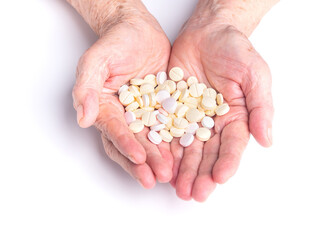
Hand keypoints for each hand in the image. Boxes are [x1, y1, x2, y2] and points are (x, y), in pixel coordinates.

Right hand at [71, 1, 171, 187]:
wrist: (139, 31)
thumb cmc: (116, 41)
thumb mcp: (97, 60)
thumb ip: (87, 87)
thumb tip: (83, 119)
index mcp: (105, 108)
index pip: (113, 130)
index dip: (125, 144)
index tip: (138, 157)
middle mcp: (123, 116)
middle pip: (132, 143)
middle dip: (144, 162)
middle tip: (158, 177)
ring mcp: (144, 115)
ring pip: (151, 141)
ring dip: (160, 158)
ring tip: (171, 173)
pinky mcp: (162, 109)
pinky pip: (169, 128)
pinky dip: (174, 142)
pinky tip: (184, 154)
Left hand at [168, 21, 273, 200]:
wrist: (207, 33)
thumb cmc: (235, 50)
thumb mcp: (254, 75)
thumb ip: (260, 107)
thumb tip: (266, 140)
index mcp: (235, 118)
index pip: (232, 146)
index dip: (227, 163)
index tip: (219, 178)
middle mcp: (212, 123)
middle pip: (207, 153)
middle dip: (200, 174)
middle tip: (193, 193)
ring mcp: (190, 118)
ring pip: (185, 148)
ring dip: (181, 169)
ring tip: (176, 188)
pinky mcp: (171, 110)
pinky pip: (166, 131)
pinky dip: (163, 148)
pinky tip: (160, 163)